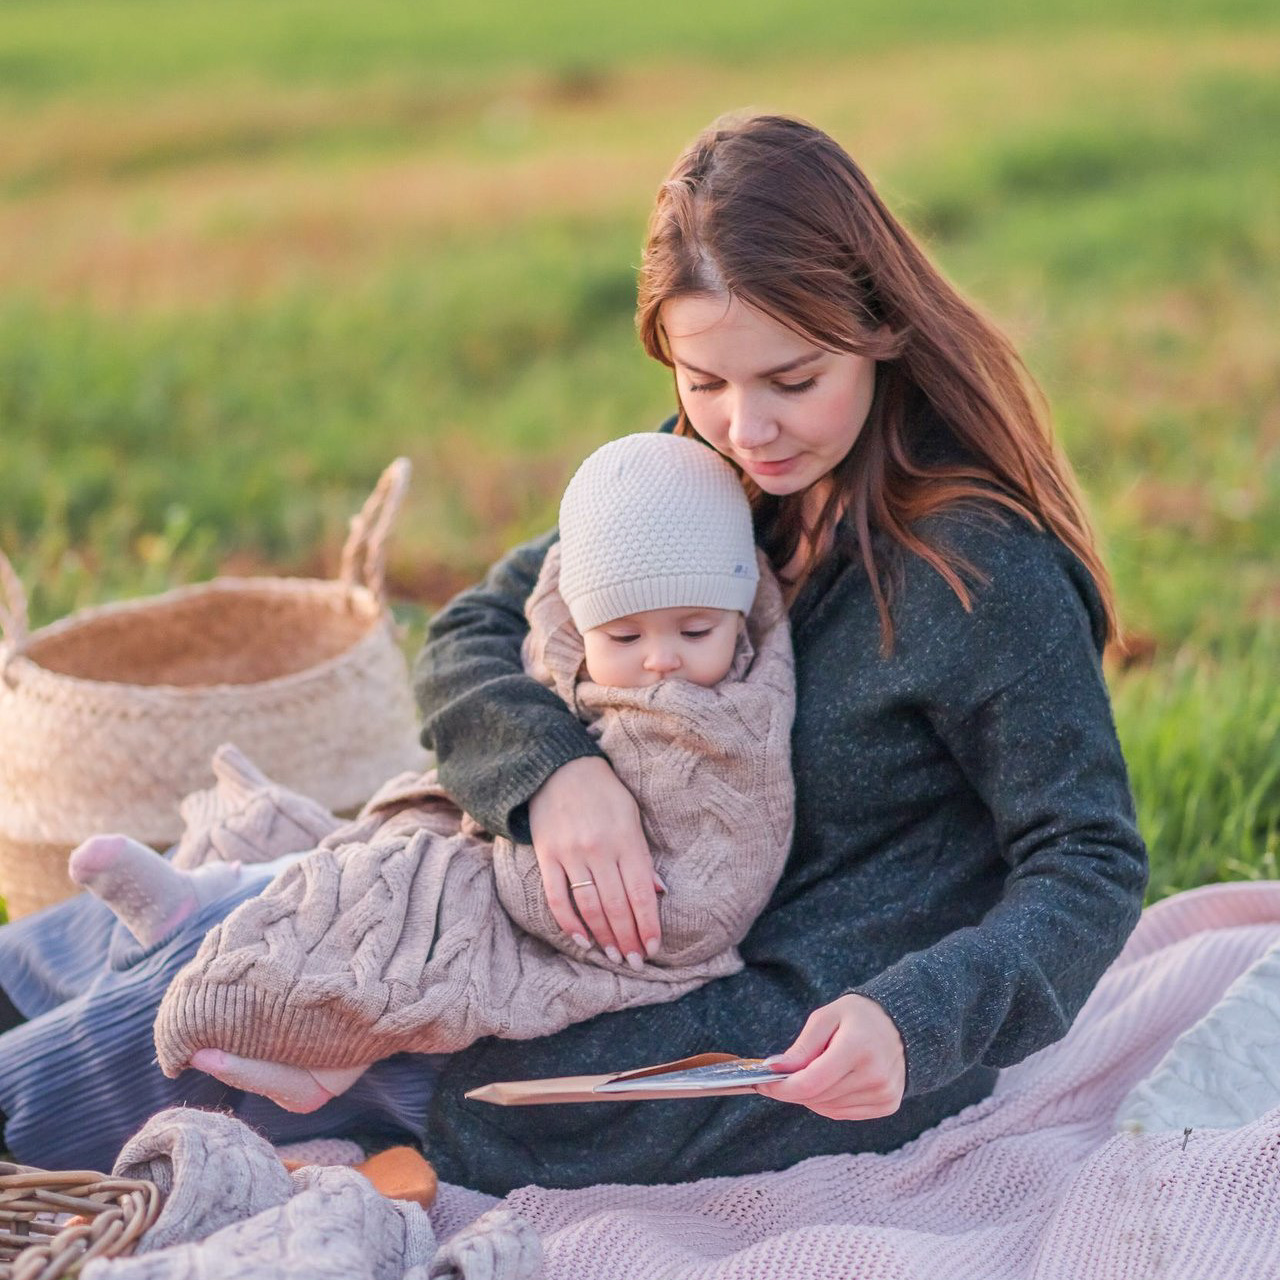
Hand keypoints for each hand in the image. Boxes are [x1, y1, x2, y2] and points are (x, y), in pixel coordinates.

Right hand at [527, 756, 663, 968]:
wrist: (558, 768)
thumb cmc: (604, 793)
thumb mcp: (632, 816)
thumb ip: (643, 856)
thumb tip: (658, 893)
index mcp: (626, 840)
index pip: (641, 893)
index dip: (648, 925)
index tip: (653, 948)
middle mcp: (599, 850)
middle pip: (616, 906)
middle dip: (628, 939)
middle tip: (635, 962)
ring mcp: (571, 855)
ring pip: (590, 907)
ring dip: (604, 937)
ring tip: (614, 956)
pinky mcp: (547, 857)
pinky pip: (557, 898)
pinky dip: (570, 923)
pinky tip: (582, 940)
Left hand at [754, 994, 905, 1119]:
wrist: (901, 1024)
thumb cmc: (858, 1017)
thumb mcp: (826, 1018)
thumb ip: (802, 1047)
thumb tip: (775, 1069)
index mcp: (858, 1047)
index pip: (811, 1082)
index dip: (782, 1088)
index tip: (762, 1084)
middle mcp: (875, 1075)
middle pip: (817, 1097)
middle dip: (793, 1090)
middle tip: (782, 1075)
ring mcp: (884, 1093)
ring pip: (828, 1109)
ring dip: (811, 1096)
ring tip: (813, 1072)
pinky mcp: (888, 1104)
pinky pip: (843, 1114)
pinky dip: (828, 1102)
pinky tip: (832, 1082)